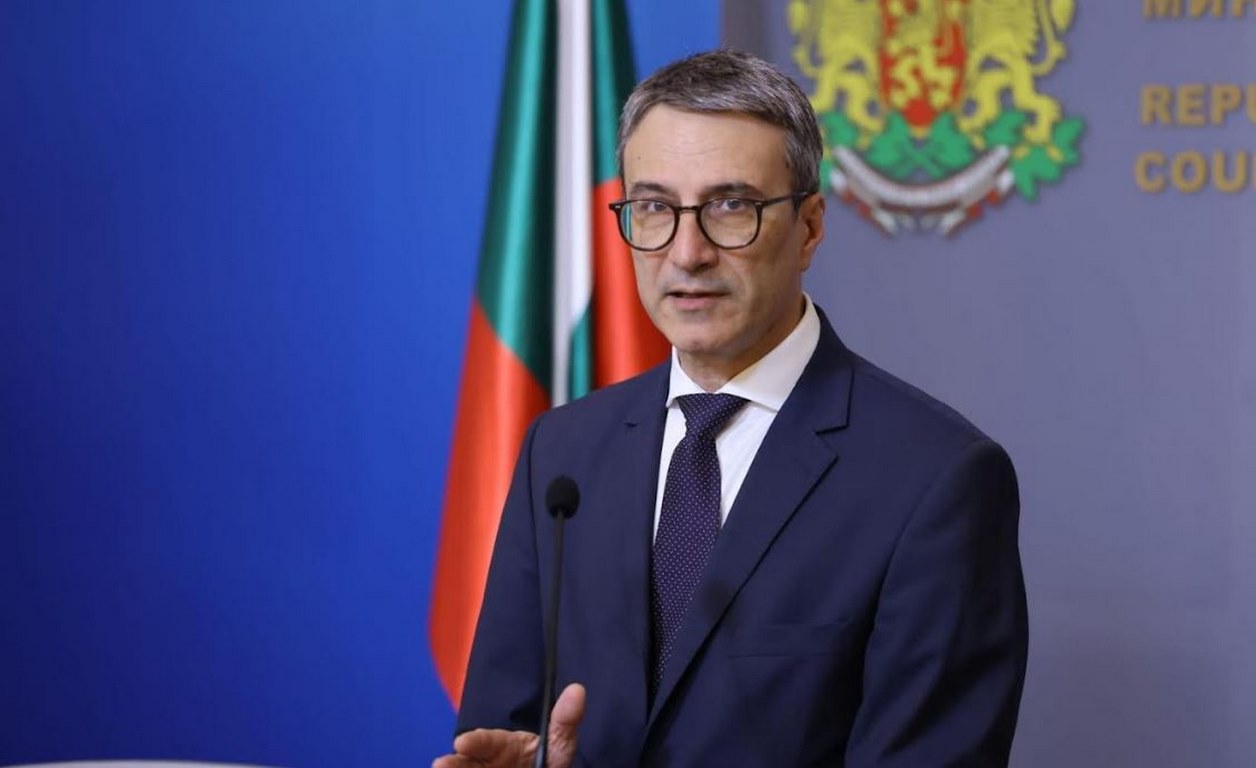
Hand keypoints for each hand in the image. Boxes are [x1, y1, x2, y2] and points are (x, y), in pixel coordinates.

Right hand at [432, 683, 585, 767]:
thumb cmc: (549, 760)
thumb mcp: (559, 743)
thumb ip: (564, 721)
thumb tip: (577, 689)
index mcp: (502, 746)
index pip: (486, 742)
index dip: (476, 741)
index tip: (462, 742)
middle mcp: (486, 763)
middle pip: (466, 763)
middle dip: (453, 763)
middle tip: (440, 765)